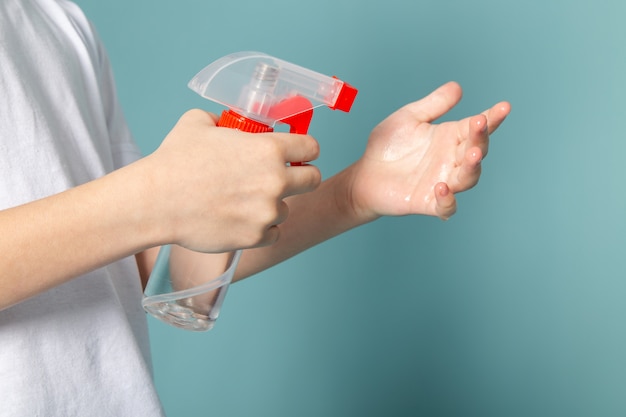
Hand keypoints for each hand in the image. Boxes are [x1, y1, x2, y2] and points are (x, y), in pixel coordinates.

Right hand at [146, 109, 320, 251]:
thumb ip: (220, 120)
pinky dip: (261, 228)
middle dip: (302, 177)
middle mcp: (275, 180)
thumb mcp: (197, 123)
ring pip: (286, 208)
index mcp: (268, 149)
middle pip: (312, 180)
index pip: (311, 147)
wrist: (156, 202)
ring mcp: (267, 211)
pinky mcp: (256, 236)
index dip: (306, 149)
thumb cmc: (174, 162)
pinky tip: (241, 219)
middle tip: (284, 179)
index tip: (299, 154)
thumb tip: (223, 124)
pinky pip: (272, 232)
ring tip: (245, 202)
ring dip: (272, 205)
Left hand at [348, 81, 510, 220]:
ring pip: (468, 178)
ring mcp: (443, 182)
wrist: (364, 175)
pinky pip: (446, 207)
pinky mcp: (428, 202)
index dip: (493, 118)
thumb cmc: (387, 147)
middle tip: (479, 125)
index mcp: (450, 138)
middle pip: (476, 151)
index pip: (477, 128)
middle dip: (481, 139)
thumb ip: (433, 105)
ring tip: (471, 154)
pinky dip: (447, 200)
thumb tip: (458, 87)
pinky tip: (441, 187)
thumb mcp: (408, 119)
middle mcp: (451, 160)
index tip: (504, 106)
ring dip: (472, 167)